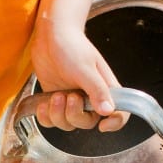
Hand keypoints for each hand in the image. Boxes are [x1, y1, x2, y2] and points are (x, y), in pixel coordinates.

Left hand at [29, 19, 127, 133]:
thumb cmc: (72, 46)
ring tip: (55, 96)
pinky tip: (43, 104)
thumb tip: (108, 111)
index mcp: (106, 89)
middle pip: (88, 123)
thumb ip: (97, 90)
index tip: (102, 125)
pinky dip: (46, 117)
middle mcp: (91, 98)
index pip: (119, 114)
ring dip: (58, 115)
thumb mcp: (86, 68)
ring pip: (68, 124)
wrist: (50, 36)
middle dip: (75, 114)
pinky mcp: (55, 100)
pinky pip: (51, 121)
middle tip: (68, 96)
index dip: (114, 124)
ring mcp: (72, 100)